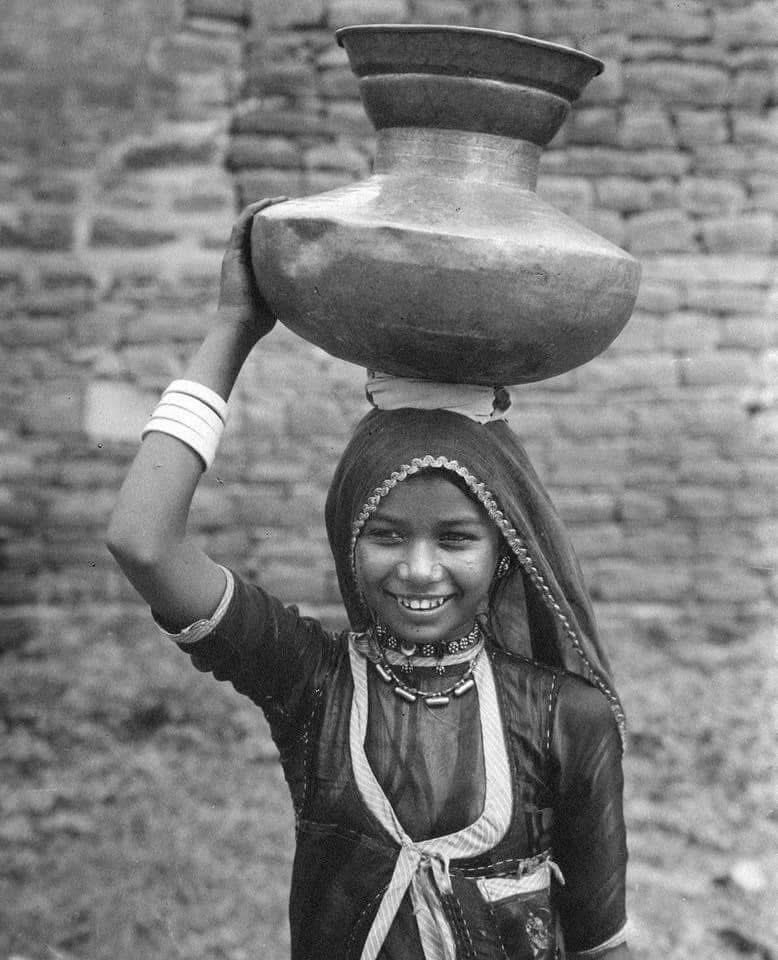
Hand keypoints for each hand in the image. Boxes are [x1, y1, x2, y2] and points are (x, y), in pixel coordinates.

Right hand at [217, 197, 287, 341]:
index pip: (265, 240)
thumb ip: (290, 288)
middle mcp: (242, 258)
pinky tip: (267, 204)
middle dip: (273, 214)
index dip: (278, 228)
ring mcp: (236, 255)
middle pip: (256, 228)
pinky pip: (240, 226)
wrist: (240, 326)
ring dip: (263, 208)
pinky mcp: (232, 255)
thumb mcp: (280, 297)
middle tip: (293, 205)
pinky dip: (253, 212)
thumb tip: (314, 288)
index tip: (297, 219)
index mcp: (254, 266)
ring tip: (281, 199)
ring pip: (248, 222)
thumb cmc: (260, 319)